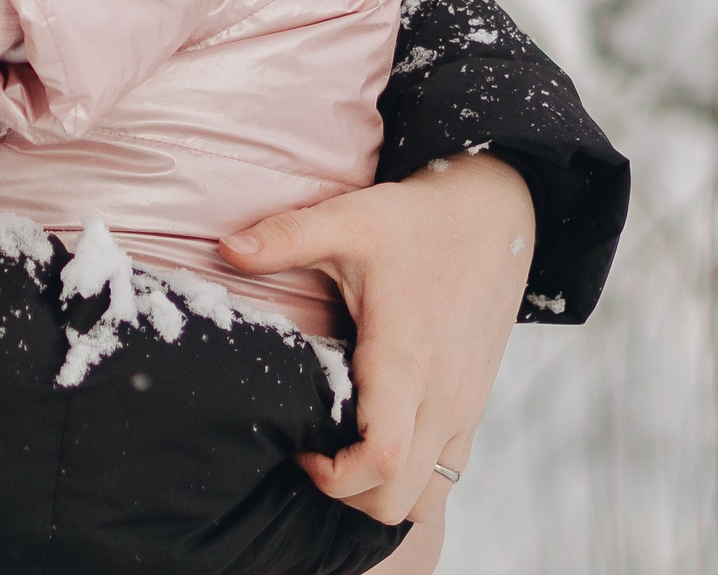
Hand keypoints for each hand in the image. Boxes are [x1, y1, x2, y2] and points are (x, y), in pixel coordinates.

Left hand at [222, 153, 533, 534]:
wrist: (491, 217)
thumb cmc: (415, 222)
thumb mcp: (348, 220)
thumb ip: (287, 237)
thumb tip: (225, 248)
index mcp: (406, 359)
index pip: (382, 459)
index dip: (333, 475)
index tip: (299, 448)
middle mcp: (441, 397)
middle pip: (397, 499)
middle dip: (347, 494)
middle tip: (312, 451)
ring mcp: (463, 409)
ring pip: (427, 500)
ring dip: (381, 495)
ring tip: (343, 452)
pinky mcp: (473, 409)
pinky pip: (447, 477)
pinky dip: (410, 482)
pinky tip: (378, 444)